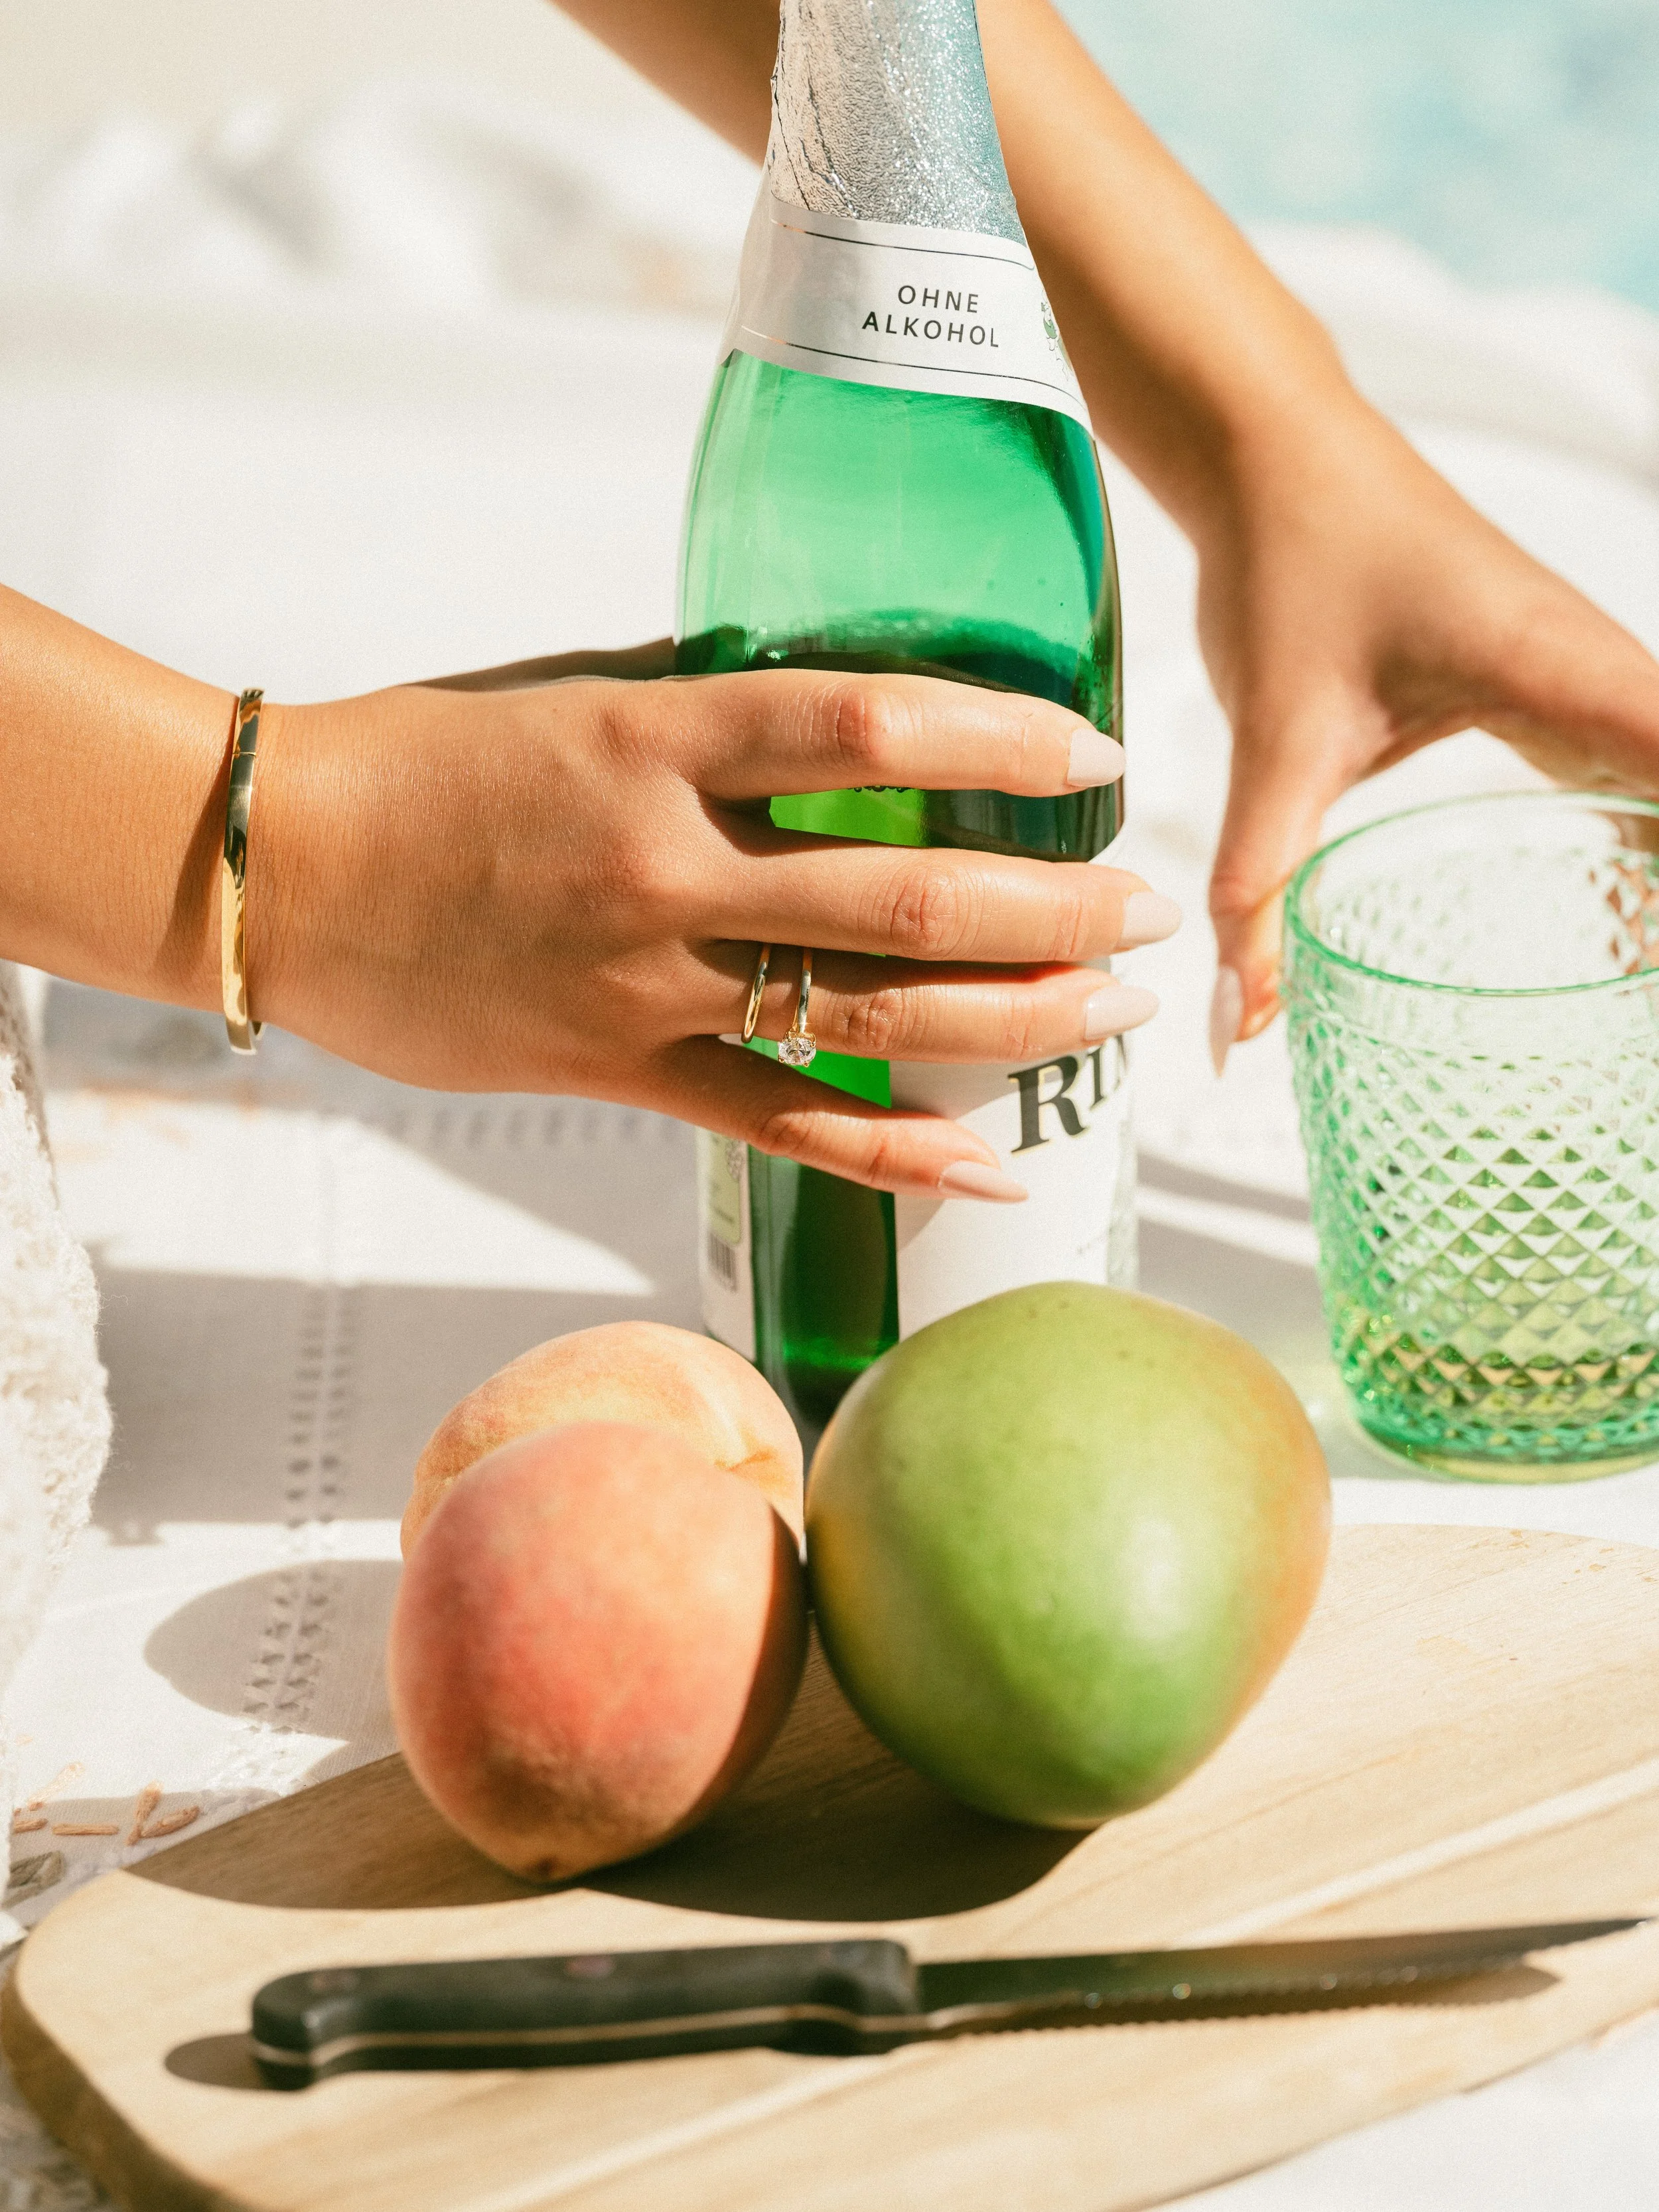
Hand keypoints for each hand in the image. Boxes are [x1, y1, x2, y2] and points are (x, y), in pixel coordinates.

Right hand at [253, 655, 1175, 1198]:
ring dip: (1015, 1017)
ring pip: (871, 1013)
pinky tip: (995, 1167)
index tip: (1099, 752)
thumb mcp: (579, 695)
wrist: (287, 871)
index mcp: (658, 739)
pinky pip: (786, 1125)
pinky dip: (899, 1152)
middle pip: (909, 890)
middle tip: (1147, 908)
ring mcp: (646, 979)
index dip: (1003, 736)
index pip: (870, 724)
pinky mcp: (620, 1071)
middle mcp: (668, 863)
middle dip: (1056, 903)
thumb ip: (715, 705)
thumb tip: (853, 708)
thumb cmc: (431, 762)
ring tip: (1115, 1011)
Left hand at [1200, 395, 1658, 1062]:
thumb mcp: (1277, 744)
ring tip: (1634, 978)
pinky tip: (1623, 923)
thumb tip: (1242, 1029)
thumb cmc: (1293, 560)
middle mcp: (1599, 672)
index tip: (1654, 959)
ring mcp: (1579, 677)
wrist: (1274, 454)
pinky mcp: (1544, 687)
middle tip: (1635, 1003)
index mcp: (1566, 673)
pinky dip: (1635, 844)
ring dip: (1656, 875)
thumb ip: (1260, 891)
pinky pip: (1625, 776)